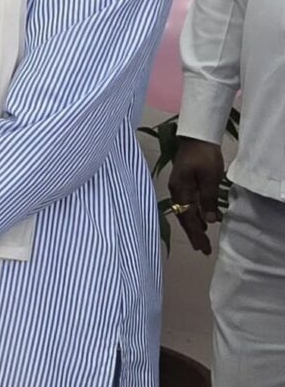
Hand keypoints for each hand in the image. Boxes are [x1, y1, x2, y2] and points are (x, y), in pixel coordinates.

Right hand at [169, 138, 226, 254]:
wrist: (196, 137)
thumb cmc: (204, 156)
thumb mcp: (210, 178)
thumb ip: (208, 199)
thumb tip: (209, 220)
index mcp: (180, 190)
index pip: (188, 217)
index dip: (196, 233)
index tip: (203, 248)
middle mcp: (176, 191)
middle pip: (184, 217)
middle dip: (193, 233)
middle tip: (203, 249)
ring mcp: (177, 187)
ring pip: (184, 211)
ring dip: (193, 225)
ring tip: (202, 239)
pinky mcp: (182, 183)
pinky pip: (187, 203)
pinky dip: (193, 214)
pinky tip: (201, 220)